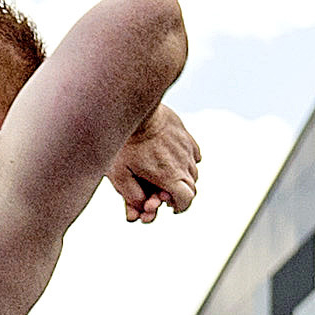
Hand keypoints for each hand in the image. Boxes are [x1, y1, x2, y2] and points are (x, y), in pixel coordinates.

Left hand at [109, 102, 199, 223]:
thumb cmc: (125, 143)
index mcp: (169, 176)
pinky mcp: (186, 136)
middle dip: (180, 194)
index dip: (180, 206)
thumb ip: (132, 195)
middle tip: (166, 194)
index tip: (171, 206)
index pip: (186, 200)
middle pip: (192, 187)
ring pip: (194, 171)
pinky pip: (194, 154)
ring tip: (169, 178)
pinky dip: (188, 161)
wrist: (135, 108)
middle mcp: (183, 163)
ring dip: (183, 178)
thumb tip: (143, 206)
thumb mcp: (120, 175)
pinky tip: (175, 160)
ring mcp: (186, 148)